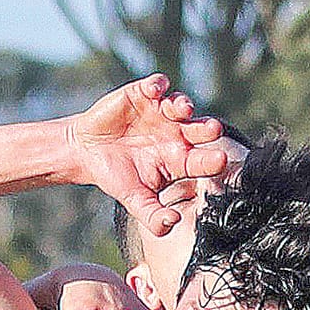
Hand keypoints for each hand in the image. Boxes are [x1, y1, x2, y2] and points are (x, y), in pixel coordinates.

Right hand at [68, 75, 232, 212]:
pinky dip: (158, 85)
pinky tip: (156, 89)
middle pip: (199, 129)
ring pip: (180, 104)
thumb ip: (153, 216)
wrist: (88, 153)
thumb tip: (170, 225)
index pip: (203, 161)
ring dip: (183, 105)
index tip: (220, 159)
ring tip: (182, 110)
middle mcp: (176, 134)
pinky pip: (156, 85)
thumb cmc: (117, 177)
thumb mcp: (134, 200)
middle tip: (213, 129)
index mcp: (180, 160)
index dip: (212, 160)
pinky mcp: (143, 95)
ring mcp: (161, 113)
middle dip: (207, 128)